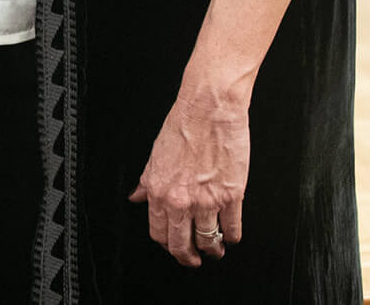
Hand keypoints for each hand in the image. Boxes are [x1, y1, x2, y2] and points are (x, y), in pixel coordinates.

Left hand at [130, 87, 249, 266]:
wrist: (208, 109)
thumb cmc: (182, 126)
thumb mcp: (155, 156)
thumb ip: (147, 182)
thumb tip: (136, 197)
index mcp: (160, 191)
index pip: (158, 232)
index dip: (166, 244)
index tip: (173, 246)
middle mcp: (182, 201)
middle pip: (181, 244)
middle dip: (187, 257)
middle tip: (193, 260)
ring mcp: (208, 201)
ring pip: (209, 241)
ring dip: (213, 250)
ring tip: (216, 250)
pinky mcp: (232, 196)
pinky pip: (233, 228)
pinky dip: (233, 236)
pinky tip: (232, 235)